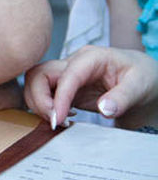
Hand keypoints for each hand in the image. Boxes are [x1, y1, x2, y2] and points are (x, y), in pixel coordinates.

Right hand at [24, 45, 157, 128]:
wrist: (143, 78)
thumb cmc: (142, 76)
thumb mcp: (139, 86)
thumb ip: (122, 97)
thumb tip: (104, 110)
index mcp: (90, 57)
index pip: (66, 75)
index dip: (58, 98)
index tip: (58, 120)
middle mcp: (74, 63)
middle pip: (39, 73)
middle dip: (38, 98)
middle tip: (54, 121)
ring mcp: (68, 75)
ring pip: (36, 82)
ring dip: (38, 102)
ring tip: (57, 121)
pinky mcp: (67, 88)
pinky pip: (44, 93)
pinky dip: (44, 106)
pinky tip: (63, 118)